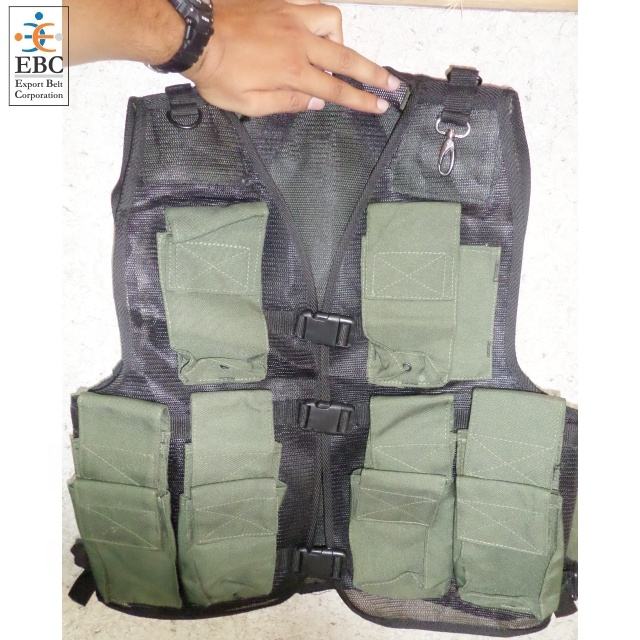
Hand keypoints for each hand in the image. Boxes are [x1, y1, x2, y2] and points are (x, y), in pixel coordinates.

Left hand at [184, 0, 400, 115]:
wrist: (195, 34)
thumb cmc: (216, 72)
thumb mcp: (249, 104)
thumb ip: (286, 104)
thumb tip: (314, 104)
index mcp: (292, 72)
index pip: (336, 89)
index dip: (360, 100)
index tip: (379, 106)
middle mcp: (298, 42)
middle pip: (347, 57)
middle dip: (372, 72)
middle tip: (390, 82)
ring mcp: (291, 19)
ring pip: (333, 22)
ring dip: (341, 39)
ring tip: (336, 54)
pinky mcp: (281, 4)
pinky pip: (313, 7)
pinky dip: (321, 21)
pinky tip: (314, 33)